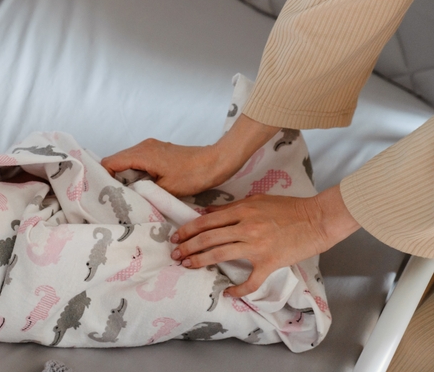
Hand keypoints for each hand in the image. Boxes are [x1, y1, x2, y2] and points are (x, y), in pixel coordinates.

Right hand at [100, 139, 238, 196]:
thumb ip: (143, 190)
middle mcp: (143, 146)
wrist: (217, 162)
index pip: (110, 162)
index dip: (103, 177)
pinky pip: (139, 160)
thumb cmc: (193, 175)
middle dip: (113, 178)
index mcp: (142, 153)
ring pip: (128, 161)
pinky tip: (143, 187)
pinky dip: (136, 172)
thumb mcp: (166, 188)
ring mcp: (151, 147)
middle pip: (117, 161)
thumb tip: (128, 196)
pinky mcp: (159, 151)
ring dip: (126, 176)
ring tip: (130, 195)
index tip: (105, 193)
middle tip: (116, 197)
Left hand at [170, 185, 359, 296]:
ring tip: (187, 265)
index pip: (207, 221)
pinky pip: (250, 281)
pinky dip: (238, 289)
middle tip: (175, 254)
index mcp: (242, 211)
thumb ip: (231, 207)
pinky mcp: (270, 263)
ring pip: (220, 255)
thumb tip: (207, 213)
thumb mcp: (257, 199)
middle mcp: (246, 227)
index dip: (188, 229)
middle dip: (188, 247)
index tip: (176, 236)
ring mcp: (257, 246)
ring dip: (200, 261)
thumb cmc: (288, 207)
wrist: (317, 219)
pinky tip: (228, 293)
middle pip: (208, 238)